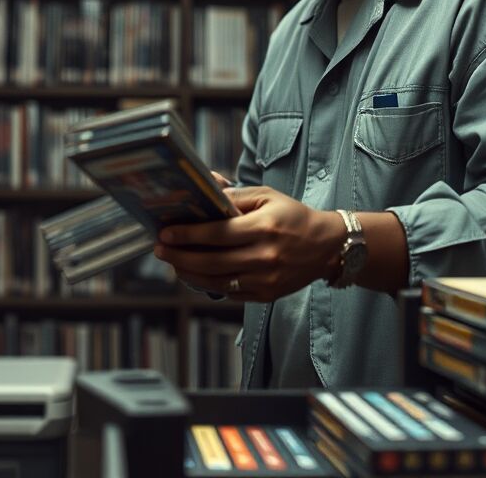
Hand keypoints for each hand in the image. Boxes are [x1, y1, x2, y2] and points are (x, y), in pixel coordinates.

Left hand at [152, 186, 346, 301]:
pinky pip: (229, 292)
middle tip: (159, 249)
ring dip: (188, 273)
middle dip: (179, 256)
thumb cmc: (294, 216)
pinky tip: (194, 274)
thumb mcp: (267, 196)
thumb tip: (205, 191)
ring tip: (172, 262)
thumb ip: (235, 195)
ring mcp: (265, 280)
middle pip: (211, 261)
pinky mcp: (266, 295)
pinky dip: (208, 284)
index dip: (187, 235)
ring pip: (216, 281)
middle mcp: (264, 257)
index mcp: (264, 228)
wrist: (326, 246)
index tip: (165, 233)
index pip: (217, 234)